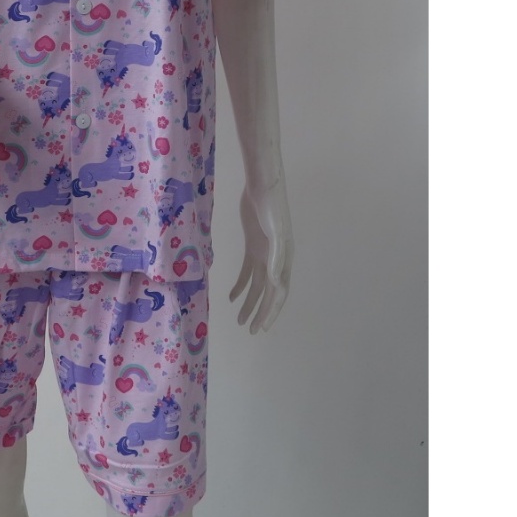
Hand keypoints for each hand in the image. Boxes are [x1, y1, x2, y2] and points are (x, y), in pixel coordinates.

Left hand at [227, 176, 293, 333]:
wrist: (262, 186)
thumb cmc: (271, 207)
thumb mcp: (276, 231)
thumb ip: (277, 256)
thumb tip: (276, 282)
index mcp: (284, 260)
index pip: (278, 293)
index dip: (271, 311)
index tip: (261, 328)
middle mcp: (276, 260)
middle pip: (268, 293)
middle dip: (260, 312)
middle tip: (249, 330)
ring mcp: (264, 253)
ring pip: (257, 285)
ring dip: (250, 302)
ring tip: (239, 319)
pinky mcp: (253, 246)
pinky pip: (247, 272)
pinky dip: (240, 285)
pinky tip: (232, 297)